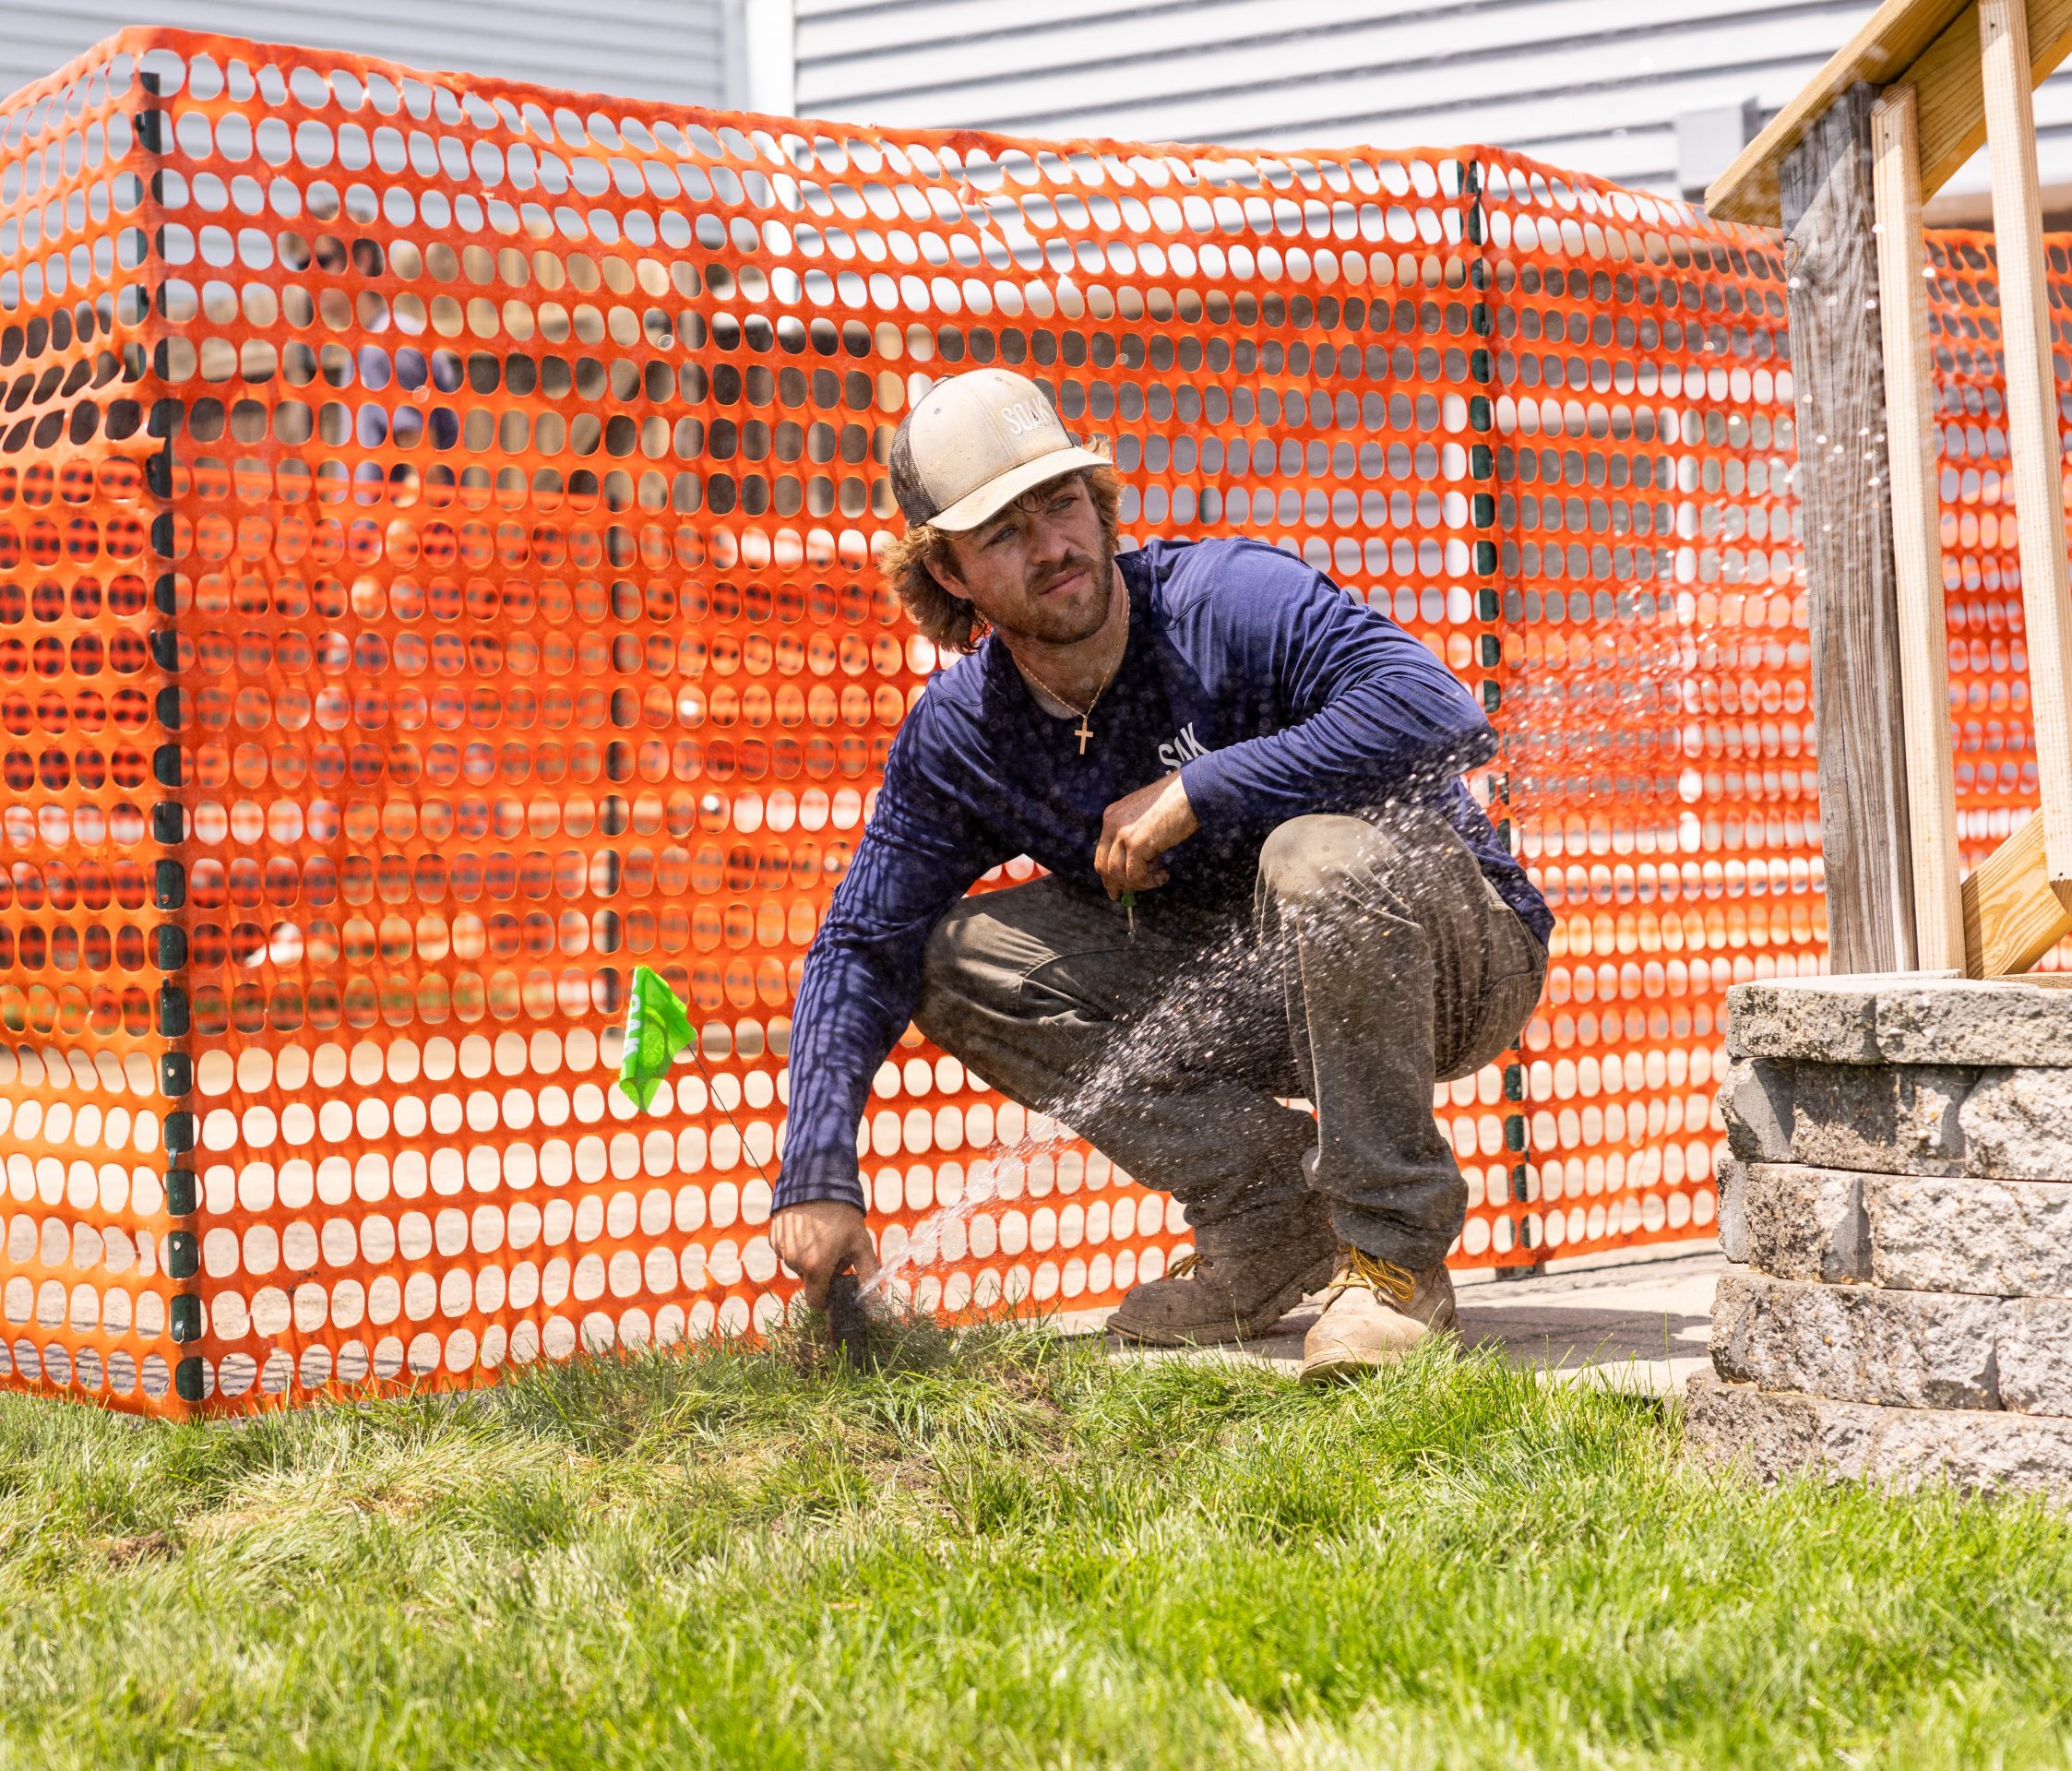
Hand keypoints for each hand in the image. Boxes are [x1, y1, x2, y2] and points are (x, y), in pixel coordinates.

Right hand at [770, 1201, 878, 1308]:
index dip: (827, 1296)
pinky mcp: (774, 1238)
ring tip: (822, 1234)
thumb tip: (876, 1303)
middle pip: (809, 1280)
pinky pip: (787, 1251)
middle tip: (835, 1249)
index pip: (816, 1301)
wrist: (816, 1181)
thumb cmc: (842, 1214)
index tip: (836, 1282)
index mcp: (815, 1267)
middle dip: (821, 1271)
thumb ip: (868, 1275)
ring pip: (797, 1265)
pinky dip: (797, 1245)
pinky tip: (808, 1228)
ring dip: (809, 1257)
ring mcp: (781, 1250)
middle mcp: (794, 1262)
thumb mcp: (861, 1243)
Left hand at [1094, 770, 1198, 899]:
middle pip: (1103, 866)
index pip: (1102, 852)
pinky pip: (1135, 875)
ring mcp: (1122, 833)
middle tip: (1130, 896)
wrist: (1191, 790)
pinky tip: (1164, 875)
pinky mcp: (1136, 843)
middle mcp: (1112, 823)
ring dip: (1138, 884)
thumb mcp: (1146, 816)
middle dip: (1116, 884)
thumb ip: (1136, 834)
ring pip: (1117, 874)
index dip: (1109, 874)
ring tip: (1157, 878)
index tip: (1117, 888)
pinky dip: (1149, 882)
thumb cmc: (1177, 802)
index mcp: (1112, 815)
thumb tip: (1137, 864)